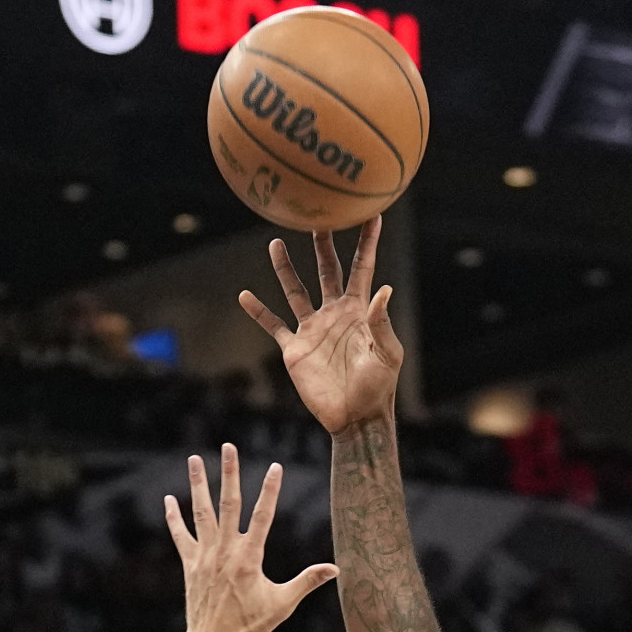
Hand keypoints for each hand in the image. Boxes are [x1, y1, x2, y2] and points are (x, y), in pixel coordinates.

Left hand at [166, 444, 336, 631]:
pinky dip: (174, 518)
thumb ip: (307, 582)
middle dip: (230, 473)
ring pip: (202, 513)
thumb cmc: (251, 626)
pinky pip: (181, 537)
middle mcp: (225, 552)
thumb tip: (336, 570)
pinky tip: (169, 499)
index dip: (270, 490)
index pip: (263, 516)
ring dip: (198, 485)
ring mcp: (205, 557)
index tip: (275, 467)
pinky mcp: (190, 566)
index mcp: (249, 558)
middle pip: (229, 504)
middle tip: (229, 447)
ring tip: (195, 459)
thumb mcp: (283, 604)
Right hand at [239, 218, 402, 434]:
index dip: (368, 242)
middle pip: (327, 270)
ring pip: (296, 290)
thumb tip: (383, 290)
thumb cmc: (378, 388)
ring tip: (275, 242)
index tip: (373, 215)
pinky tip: (244, 296)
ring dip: (285, 268)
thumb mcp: (387, 355)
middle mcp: (334, 313)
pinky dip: (259, 312)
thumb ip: (382, 323)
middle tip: (318, 216)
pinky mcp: (295, 350)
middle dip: (323, 244)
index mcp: (359, 310)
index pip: (362, 268)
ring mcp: (313, 329)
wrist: (355, 417)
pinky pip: (274, 326)